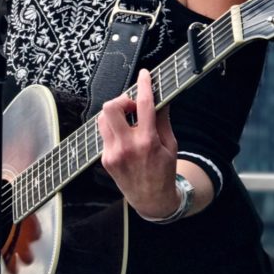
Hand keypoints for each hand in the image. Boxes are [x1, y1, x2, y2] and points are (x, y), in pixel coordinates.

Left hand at [98, 69, 181, 217]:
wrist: (151, 200)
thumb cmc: (164, 171)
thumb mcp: (170, 145)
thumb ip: (163, 119)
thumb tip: (161, 97)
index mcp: (147, 141)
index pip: (143, 104)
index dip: (144, 85)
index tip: (144, 74)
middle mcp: (127, 146)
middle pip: (110, 108)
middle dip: (121, 100)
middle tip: (132, 107)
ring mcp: (113, 153)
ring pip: (103, 119)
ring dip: (114, 114)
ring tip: (128, 121)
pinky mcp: (105, 159)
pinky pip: (104, 134)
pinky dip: (114, 130)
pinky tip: (125, 137)